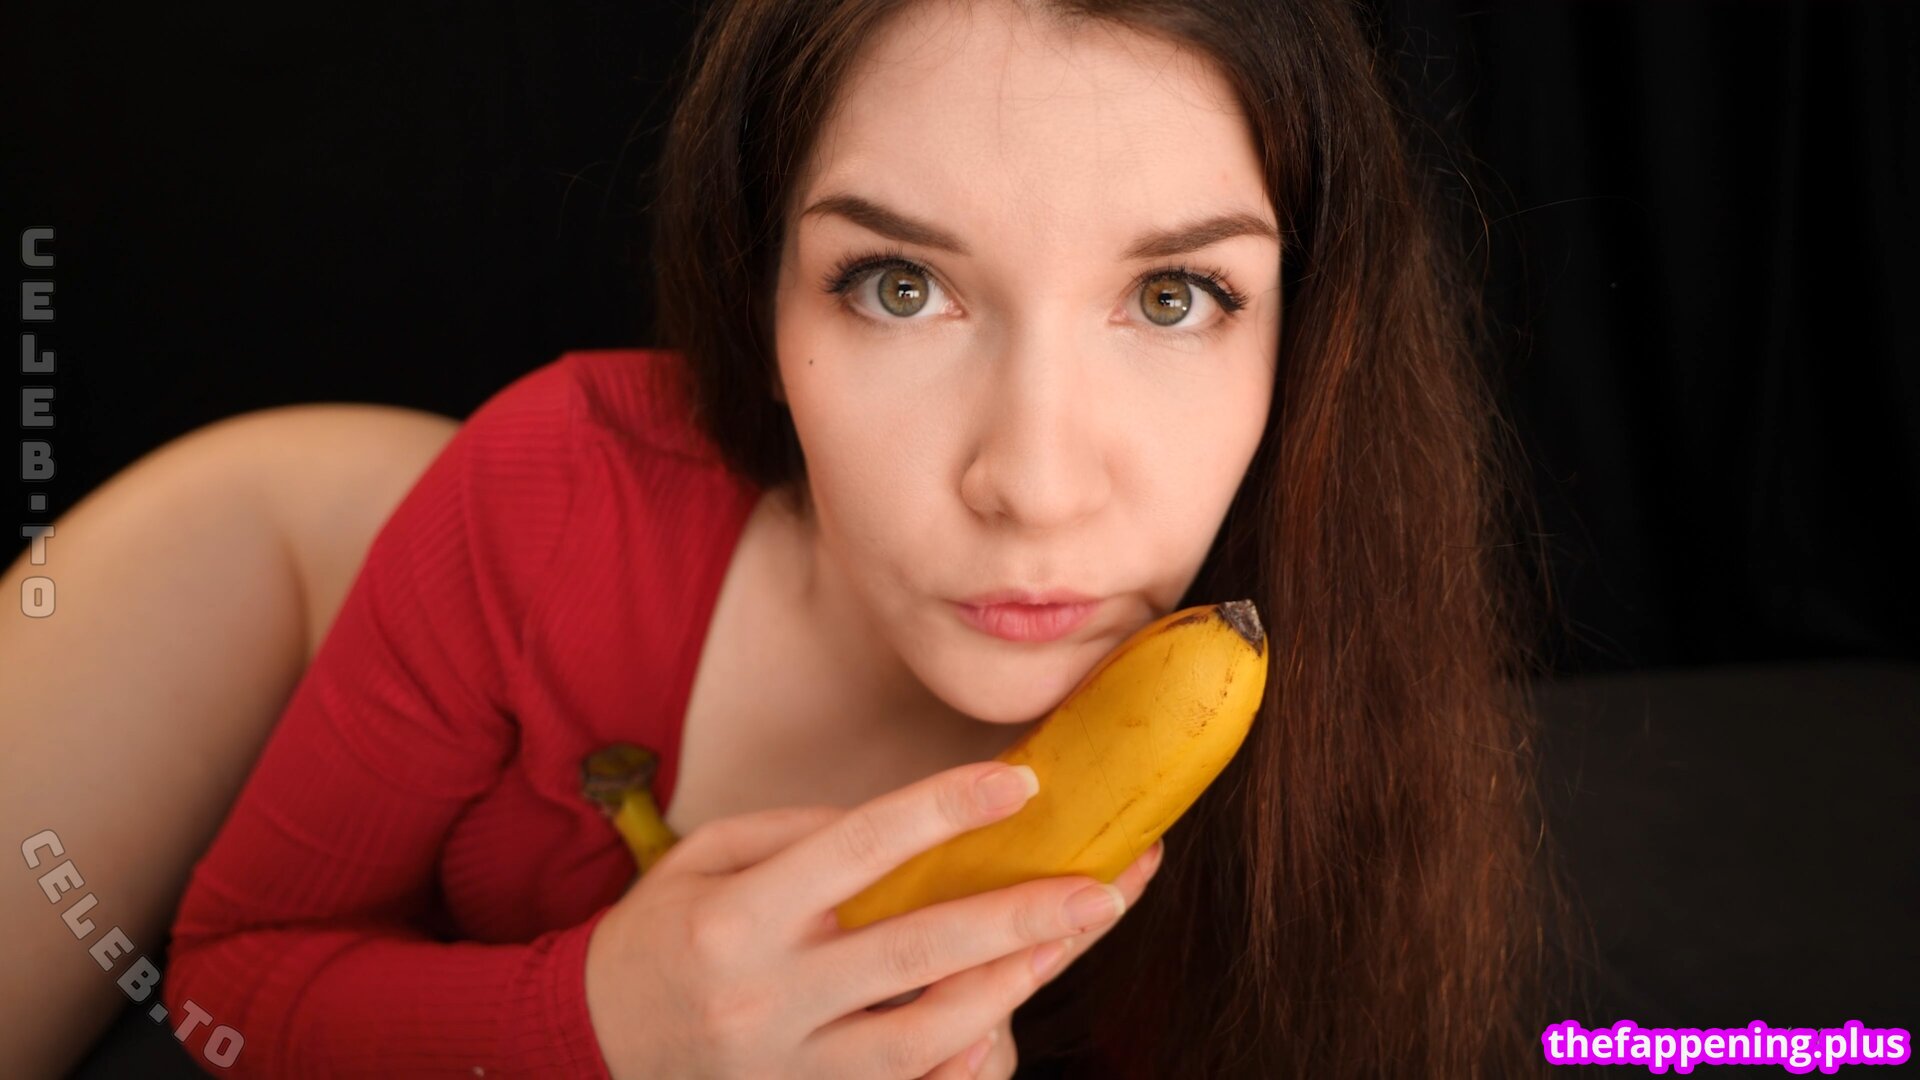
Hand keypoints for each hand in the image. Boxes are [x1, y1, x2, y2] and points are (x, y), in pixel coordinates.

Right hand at [582, 761, 1162, 1078]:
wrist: (590, 1043)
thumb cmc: (660, 935)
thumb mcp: (706, 859)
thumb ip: (803, 837)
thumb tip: (911, 828)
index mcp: (739, 915)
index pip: (858, 849)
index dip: (944, 810)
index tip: (1020, 783)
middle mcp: (768, 993)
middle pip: (915, 952)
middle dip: (1017, 917)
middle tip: (1100, 887)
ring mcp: (790, 1061)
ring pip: (925, 1035)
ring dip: (1011, 986)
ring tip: (1072, 940)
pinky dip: (962, 1062)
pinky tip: (1007, 1026)